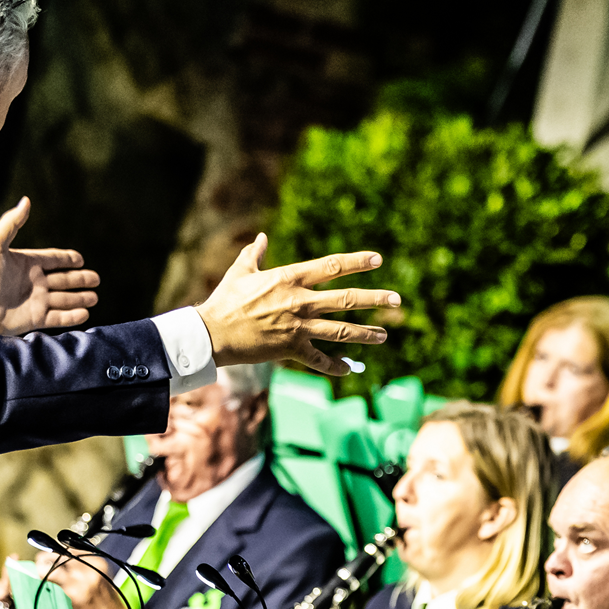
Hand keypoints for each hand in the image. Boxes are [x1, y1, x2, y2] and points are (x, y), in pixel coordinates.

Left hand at [0, 198, 100, 334]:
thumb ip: (11, 223)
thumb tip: (26, 201)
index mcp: (27, 264)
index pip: (52, 259)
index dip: (67, 258)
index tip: (80, 259)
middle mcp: (34, 282)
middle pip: (63, 279)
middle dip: (80, 279)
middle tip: (96, 279)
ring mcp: (36, 301)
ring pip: (64, 299)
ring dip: (80, 298)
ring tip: (94, 298)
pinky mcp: (35, 319)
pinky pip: (58, 318)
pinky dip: (72, 317)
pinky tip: (84, 314)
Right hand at [44, 549, 128, 608]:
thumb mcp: (65, 606)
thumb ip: (53, 587)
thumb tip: (38, 572)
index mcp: (75, 590)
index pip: (50, 570)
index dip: (40, 567)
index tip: (36, 569)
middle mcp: (86, 576)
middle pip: (58, 556)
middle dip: (47, 559)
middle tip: (43, 564)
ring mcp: (95, 567)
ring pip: (68, 550)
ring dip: (59, 556)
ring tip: (57, 565)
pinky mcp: (101, 562)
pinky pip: (79, 551)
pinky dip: (71, 555)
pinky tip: (69, 563)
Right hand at [195, 233, 394, 375]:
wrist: (212, 333)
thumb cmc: (225, 300)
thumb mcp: (240, 271)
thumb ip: (254, 254)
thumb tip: (260, 238)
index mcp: (289, 278)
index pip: (331, 266)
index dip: (356, 262)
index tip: (377, 260)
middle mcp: (299, 301)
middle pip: (346, 300)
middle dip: (375, 300)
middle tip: (397, 300)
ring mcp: (297, 327)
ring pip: (341, 331)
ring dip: (365, 334)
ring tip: (384, 336)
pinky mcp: (291, 350)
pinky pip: (319, 360)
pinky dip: (335, 367)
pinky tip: (349, 369)